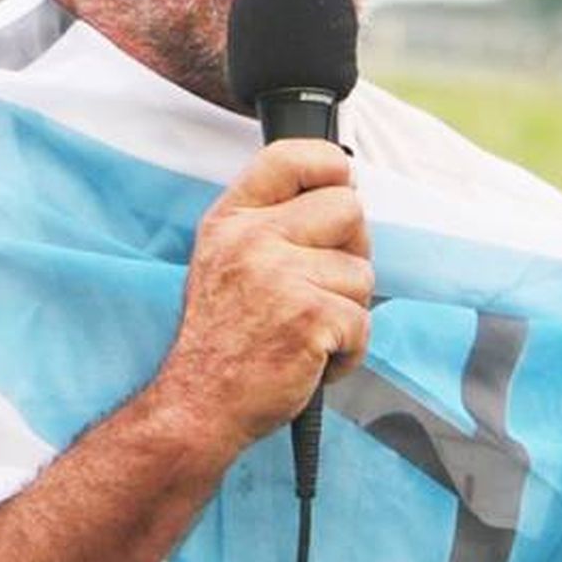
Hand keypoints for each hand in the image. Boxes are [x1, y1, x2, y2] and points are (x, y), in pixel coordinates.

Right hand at [155, 139, 372, 453]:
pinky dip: (348, 351)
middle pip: (349, 208)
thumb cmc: (222, 340)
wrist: (198, 405)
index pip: (290, 156)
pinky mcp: (309, 317)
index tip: (339, 186)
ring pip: (362, 273)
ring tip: (307, 332)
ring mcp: (281, 276)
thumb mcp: (225, 260)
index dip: (330, 166)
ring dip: (347, 311)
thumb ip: (271, 224)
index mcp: (233, 219)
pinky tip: (313, 359)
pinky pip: (363, 323)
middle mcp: (252, 238)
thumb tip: (342, 196)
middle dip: (351, 250)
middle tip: (322, 287)